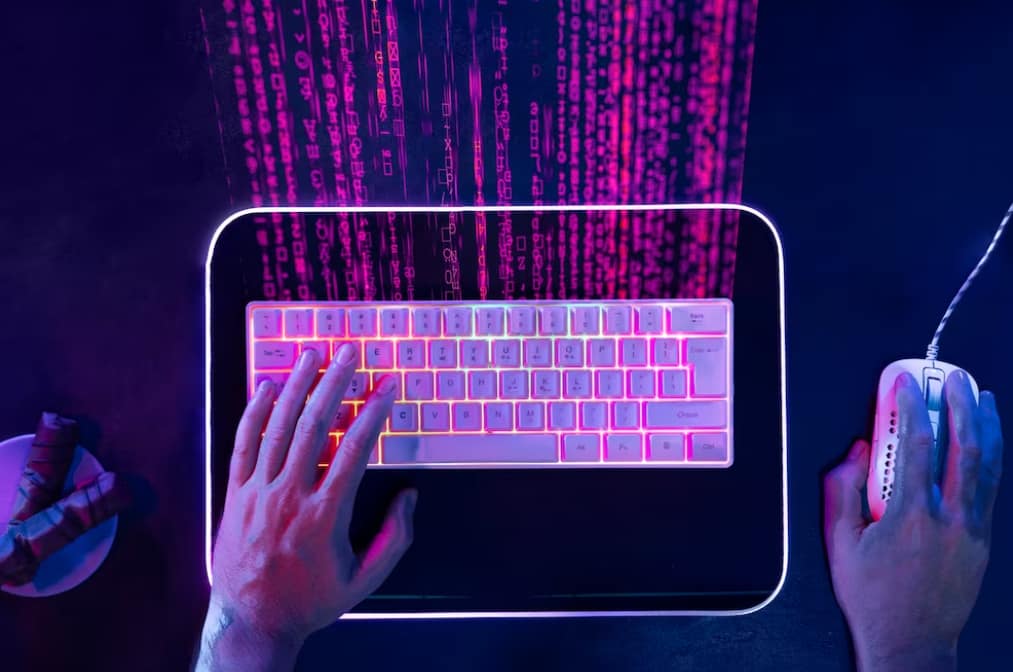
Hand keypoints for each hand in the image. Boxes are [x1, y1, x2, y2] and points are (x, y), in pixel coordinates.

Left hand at [197, 345, 415, 671]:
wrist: (252, 620)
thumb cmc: (312, 600)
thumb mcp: (365, 580)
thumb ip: (394, 538)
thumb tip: (410, 497)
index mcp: (326, 515)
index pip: (355, 449)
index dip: (374, 412)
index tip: (387, 386)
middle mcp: (291, 496)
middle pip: (315, 426)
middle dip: (335, 383)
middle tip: (350, 353)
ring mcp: (259, 493)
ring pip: (278, 427)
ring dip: (297, 386)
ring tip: (312, 355)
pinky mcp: (235, 495)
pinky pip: (244, 445)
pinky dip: (254, 413)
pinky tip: (266, 387)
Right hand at [824, 371, 1002, 671]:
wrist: (911, 643)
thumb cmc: (872, 595)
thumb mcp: (838, 542)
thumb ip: (842, 490)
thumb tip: (857, 450)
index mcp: (910, 517)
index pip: (915, 446)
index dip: (910, 407)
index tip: (903, 383)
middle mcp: (950, 520)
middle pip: (964, 447)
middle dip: (959, 404)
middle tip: (952, 376)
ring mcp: (973, 530)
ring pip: (988, 465)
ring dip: (986, 425)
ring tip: (981, 396)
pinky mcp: (983, 541)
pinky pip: (991, 487)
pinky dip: (991, 456)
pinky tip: (987, 440)